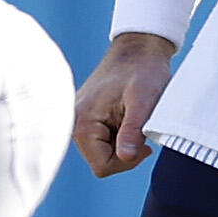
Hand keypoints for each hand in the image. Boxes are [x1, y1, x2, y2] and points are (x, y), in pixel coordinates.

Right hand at [73, 31, 175, 178]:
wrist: (140, 50)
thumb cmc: (144, 70)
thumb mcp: (144, 100)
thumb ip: (133, 129)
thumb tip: (126, 157)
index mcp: (82, 121)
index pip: (102, 167)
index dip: (127, 161)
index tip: (144, 143)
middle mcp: (73, 123)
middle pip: (101, 162)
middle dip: (125, 151)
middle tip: (140, 127)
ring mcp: (78, 120)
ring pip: (103, 154)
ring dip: (123, 142)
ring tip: (133, 118)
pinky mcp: (87, 118)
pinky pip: (103, 142)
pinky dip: (120, 136)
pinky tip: (127, 117)